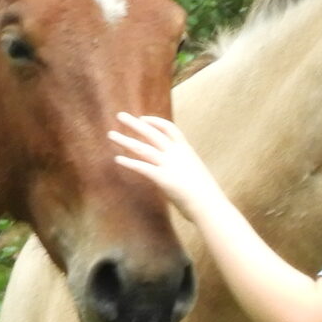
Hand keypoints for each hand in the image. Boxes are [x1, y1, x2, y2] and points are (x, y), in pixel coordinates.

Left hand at [110, 112, 225, 218]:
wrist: (210, 205)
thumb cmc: (206, 194)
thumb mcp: (196, 174)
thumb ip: (185, 169)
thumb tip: (180, 173)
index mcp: (186, 151)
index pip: (169, 128)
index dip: (155, 122)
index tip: (142, 118)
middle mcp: (176, 154)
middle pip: (152, 133)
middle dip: (135, 124)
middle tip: (120, 116)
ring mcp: (169, 165)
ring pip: (143, 148)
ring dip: (125, 140)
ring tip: (111, 134)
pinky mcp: (162, 178)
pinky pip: (142, 167)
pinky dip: (129, 162)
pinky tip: (117, 159)